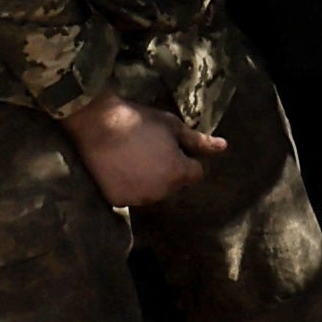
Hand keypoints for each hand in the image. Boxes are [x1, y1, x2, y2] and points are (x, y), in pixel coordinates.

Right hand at [62, 93, 222, 208]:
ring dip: (149, 180)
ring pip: (152, 192)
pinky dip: (128, 185)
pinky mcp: (117, 201)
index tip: (170, 145)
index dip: (186, 158)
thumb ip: (198, 141)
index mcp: (178, 173)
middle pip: (173, 184)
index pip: (195, 173)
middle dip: (168, 170)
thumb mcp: (172, 126)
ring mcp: (137, 199)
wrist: (97, 125)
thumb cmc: (138, 121)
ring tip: (133, 158)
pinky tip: (119, 167)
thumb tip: (224, 147)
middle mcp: (161, 192)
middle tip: (150, 148)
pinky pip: (130, 195)